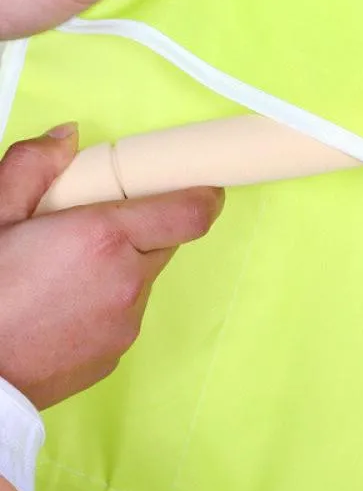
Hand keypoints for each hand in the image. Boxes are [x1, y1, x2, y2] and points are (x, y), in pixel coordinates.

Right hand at [0, 124, 223, 408]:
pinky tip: (59, 306)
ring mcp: (126, 322)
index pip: (191, 212)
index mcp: (103, 238)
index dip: (201, 193)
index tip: (198, 183)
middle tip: (93, 226)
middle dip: (142, 225)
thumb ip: (32, 168)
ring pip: (143, 277)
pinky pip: (125, 312)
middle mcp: (127, 280)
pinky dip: (106, 302)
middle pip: (166, 240)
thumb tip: (67, 137)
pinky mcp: (116, 353)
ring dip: (120, 265)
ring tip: (62, 273)